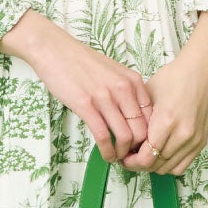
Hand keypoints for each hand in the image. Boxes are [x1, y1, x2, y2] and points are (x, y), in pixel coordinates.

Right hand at [0, 12, 154, 160]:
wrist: (55, 50)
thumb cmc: (82, 63)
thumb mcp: (113, 73)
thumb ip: (126, 92)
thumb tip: (133, 118)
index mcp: (133, 81)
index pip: (152, 117)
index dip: (148, 137)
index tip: (140, 145)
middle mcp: (123, 89)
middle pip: (142, 130)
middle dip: (137, 149)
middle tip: (130, 156)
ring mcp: (105, 98)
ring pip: (125, 137)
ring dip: (122, 153)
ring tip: (117, 158)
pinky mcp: (86, 106)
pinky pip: (103, 136)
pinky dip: (107, 151)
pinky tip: (105, 155)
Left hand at [119, 40, 207, 174]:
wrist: (202, 72)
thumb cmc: (174, 78)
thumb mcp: (147, 94)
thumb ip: (137, 120)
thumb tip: (125, 139)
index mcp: (166, 121)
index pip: (146, 157)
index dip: (131, 162)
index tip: (124, 156)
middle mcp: (182, 134)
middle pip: (156, 165)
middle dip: (139, 164)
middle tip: (130, 157)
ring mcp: (194, 139)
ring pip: (168, 168)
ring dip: (154, 166)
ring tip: (144, 155)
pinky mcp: (202, 141)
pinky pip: (183, 165)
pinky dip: (169, 165)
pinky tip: (161, 154)